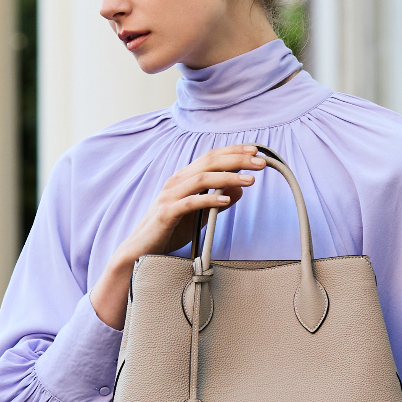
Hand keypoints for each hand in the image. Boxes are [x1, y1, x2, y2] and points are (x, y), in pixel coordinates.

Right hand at [90, 144, 266, 328]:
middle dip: (238, 159)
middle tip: (261, 162)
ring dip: (229, 177)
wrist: (141, 250)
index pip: (211, 157)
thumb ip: (216, 201)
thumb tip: (238, 190)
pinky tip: (227, 199)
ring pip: (202, 178)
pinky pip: (191, 202)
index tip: (256, 150)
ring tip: (250, 181)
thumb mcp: (198, 214)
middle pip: (210, 162)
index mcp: (183, 178)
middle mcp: (176, 182)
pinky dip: (210, 199)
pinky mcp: (167, 213)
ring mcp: (170, 196)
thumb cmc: (169, 231)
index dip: (233, 151)